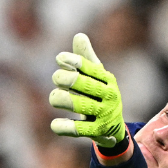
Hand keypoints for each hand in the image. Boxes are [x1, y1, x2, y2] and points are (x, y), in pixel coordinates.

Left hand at [48, 33, 127, 148]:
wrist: (114, 129)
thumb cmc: (99, 97)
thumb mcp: (96, 78)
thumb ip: (85, 59)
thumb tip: (79, 35)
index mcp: (108, 79)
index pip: (90, 67)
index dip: (74, 62)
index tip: (59, 58)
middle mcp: (109, 95)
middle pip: (85, 85)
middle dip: (66, 79)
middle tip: (56, 78)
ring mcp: (104, 114)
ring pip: (80, 105)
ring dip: (63, 99)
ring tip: (54, 98)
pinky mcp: (98, 132)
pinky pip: (79, 129)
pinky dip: (65, 127)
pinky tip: (55, 124)